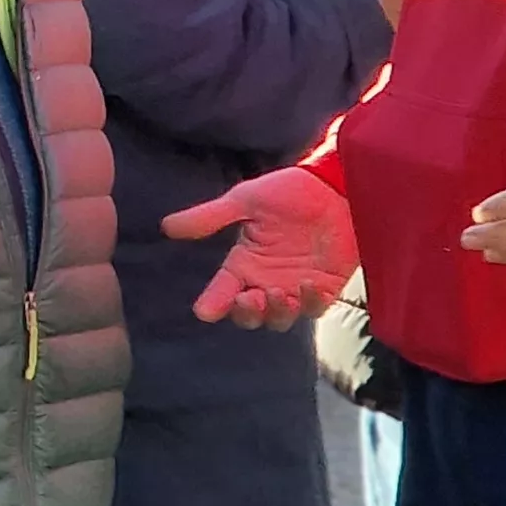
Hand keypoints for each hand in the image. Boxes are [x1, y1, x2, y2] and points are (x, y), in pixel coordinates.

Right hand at [162, 165, 356, 328]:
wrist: (339, 185)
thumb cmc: (291, 190)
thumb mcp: (245, 200)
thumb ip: (209, 217)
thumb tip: (166, 226)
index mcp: (244, 262)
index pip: (221, 291)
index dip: (212, 304)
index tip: (204, 311)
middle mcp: (267, 280)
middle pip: (249, 315)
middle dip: (246, 314)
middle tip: (249, 299)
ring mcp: (296, 287)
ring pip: (280, 319)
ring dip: (276, 313)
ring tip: (278, 293)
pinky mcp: (325, 288)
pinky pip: (314, 309)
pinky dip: (309, 303)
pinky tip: (307, 284)